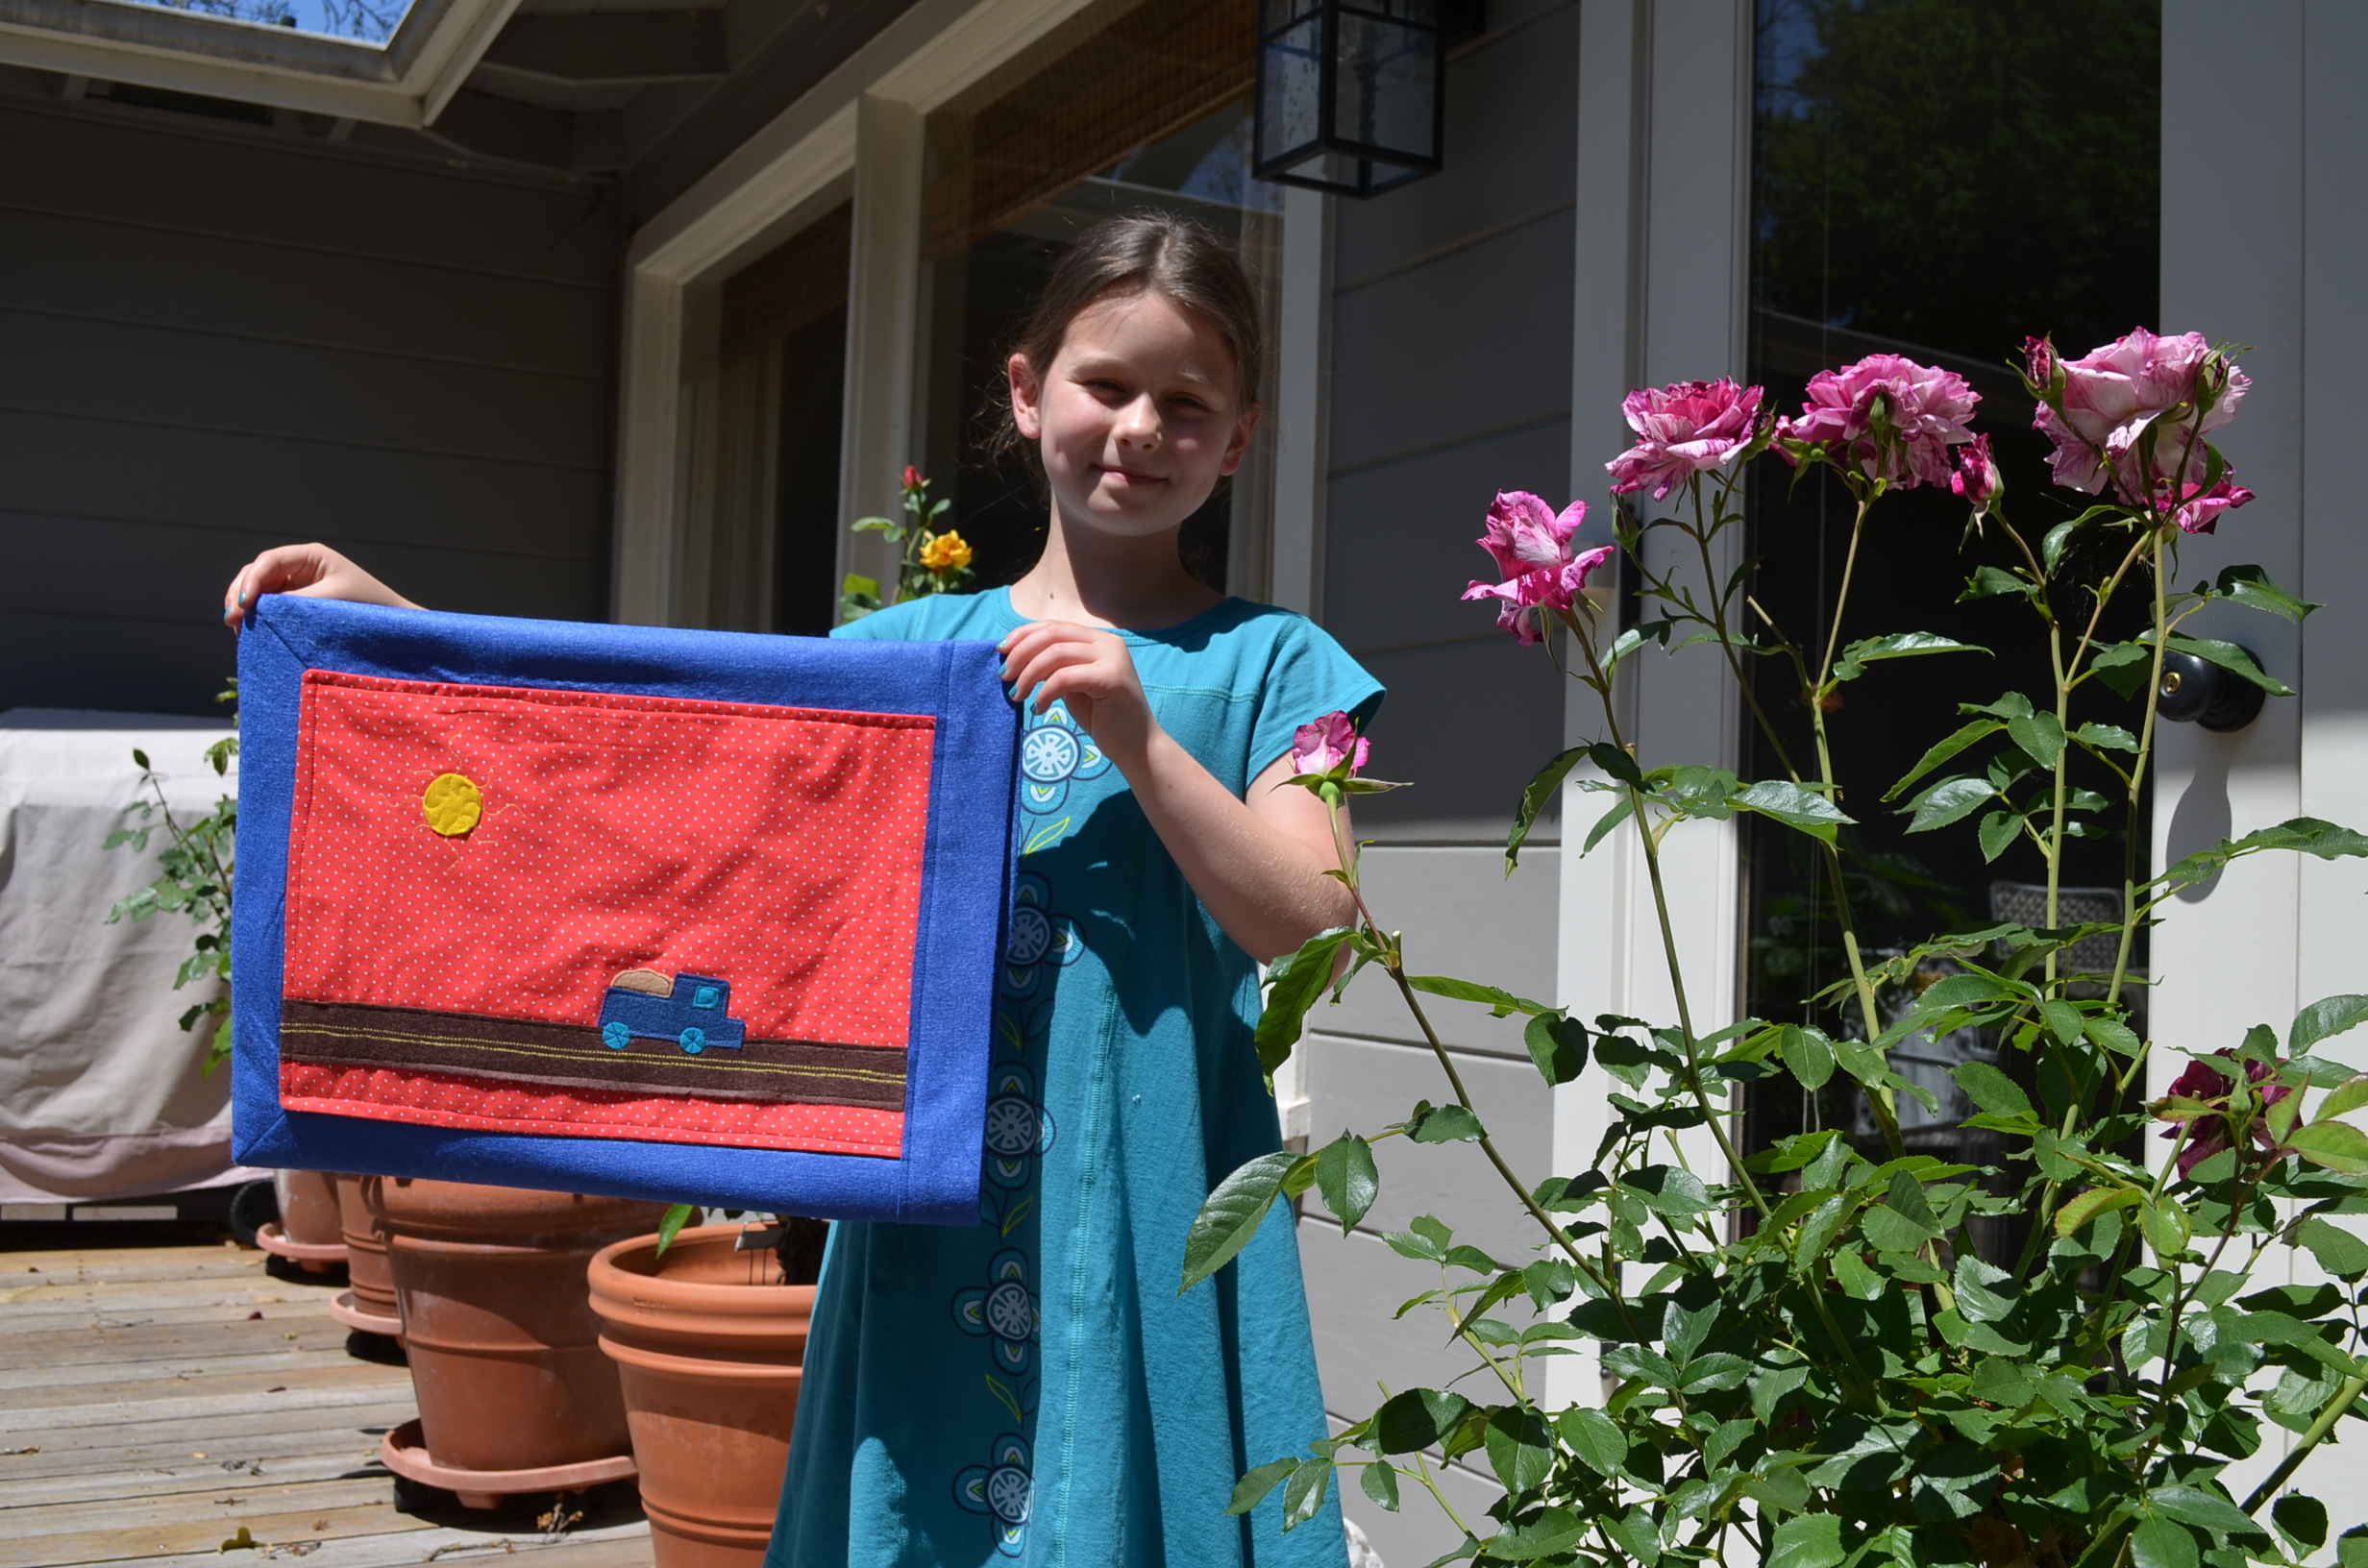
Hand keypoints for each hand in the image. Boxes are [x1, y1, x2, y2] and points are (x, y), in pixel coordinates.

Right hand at [222, 544, 417, 631]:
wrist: (392, 623)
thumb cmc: (370, 605)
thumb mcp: (332, 602)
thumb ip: (296, 604)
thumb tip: (260, 610)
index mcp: (311, 556)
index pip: (270, 561)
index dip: (251, 580)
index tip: (244, 605)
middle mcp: (299, 566)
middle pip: (257, 573)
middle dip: (240, 593)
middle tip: (232, 619)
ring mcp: (296, 584)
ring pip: (258, 590)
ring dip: (244, 606)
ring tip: (237, 628)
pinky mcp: (296, 602)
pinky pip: (268, 605)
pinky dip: (257, 617)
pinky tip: (251, 632)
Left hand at [998, 620, 1156, 765]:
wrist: (1135, 746)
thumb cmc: (1102, 717)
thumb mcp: (1073, 685)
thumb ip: (1054, 666)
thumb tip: (1016, 655)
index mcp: (1099, 640)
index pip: (1054, 626)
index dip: (1024, 635)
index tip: (1002, 651)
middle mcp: (1108, 643)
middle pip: (1052, 634)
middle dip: (1021, 653)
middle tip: (1004, 675)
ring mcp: (1113, 658)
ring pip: (1055, 654)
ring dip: (1029, 674)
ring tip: (1017, 695)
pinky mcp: (1112, 678)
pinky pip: (1064, 678)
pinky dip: (1044, 692)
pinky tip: (1038, 708)